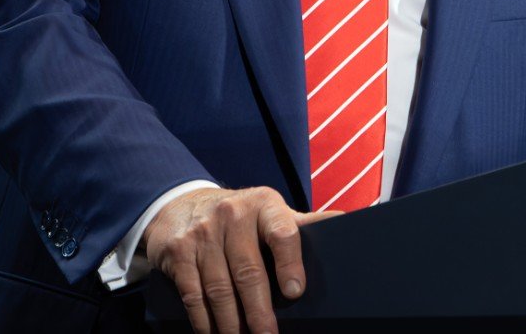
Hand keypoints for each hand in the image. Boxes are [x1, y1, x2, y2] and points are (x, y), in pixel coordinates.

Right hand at [144, 186, 338, 333]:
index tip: (295, 292)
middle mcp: (232, 215)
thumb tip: (346, 224)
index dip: (290, 263)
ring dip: (232, 323)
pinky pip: (193, 294)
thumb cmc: (240, 217)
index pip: (282, 233)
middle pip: (248, 271)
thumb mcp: (270, 212)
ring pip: (219, 288)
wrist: (180, 204)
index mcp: (264, 205)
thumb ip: (303, 224)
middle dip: (260, 311)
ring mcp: (202, 233)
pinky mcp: (178, 252)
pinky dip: (204, 320)